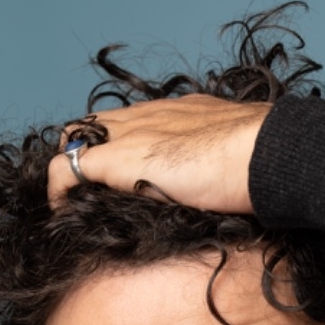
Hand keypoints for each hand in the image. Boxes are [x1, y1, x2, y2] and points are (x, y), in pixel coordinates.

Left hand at [47, 94, 270, 212]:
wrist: (264, 155)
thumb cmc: (265, 164)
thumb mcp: (242, 161)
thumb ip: (228, 171)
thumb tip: (239, 200)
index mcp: (182, 112)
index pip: (137, 119)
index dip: (124, 142)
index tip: (127, 174)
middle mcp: (150, 114)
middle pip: (99, 122)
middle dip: (90, 150)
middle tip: (93, 190)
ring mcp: (130, 134)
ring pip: (76, 139)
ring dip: (74, 169)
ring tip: (77, 201)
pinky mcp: (116, 159)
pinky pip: (65, 170)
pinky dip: (59, 191)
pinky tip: (64, 212)